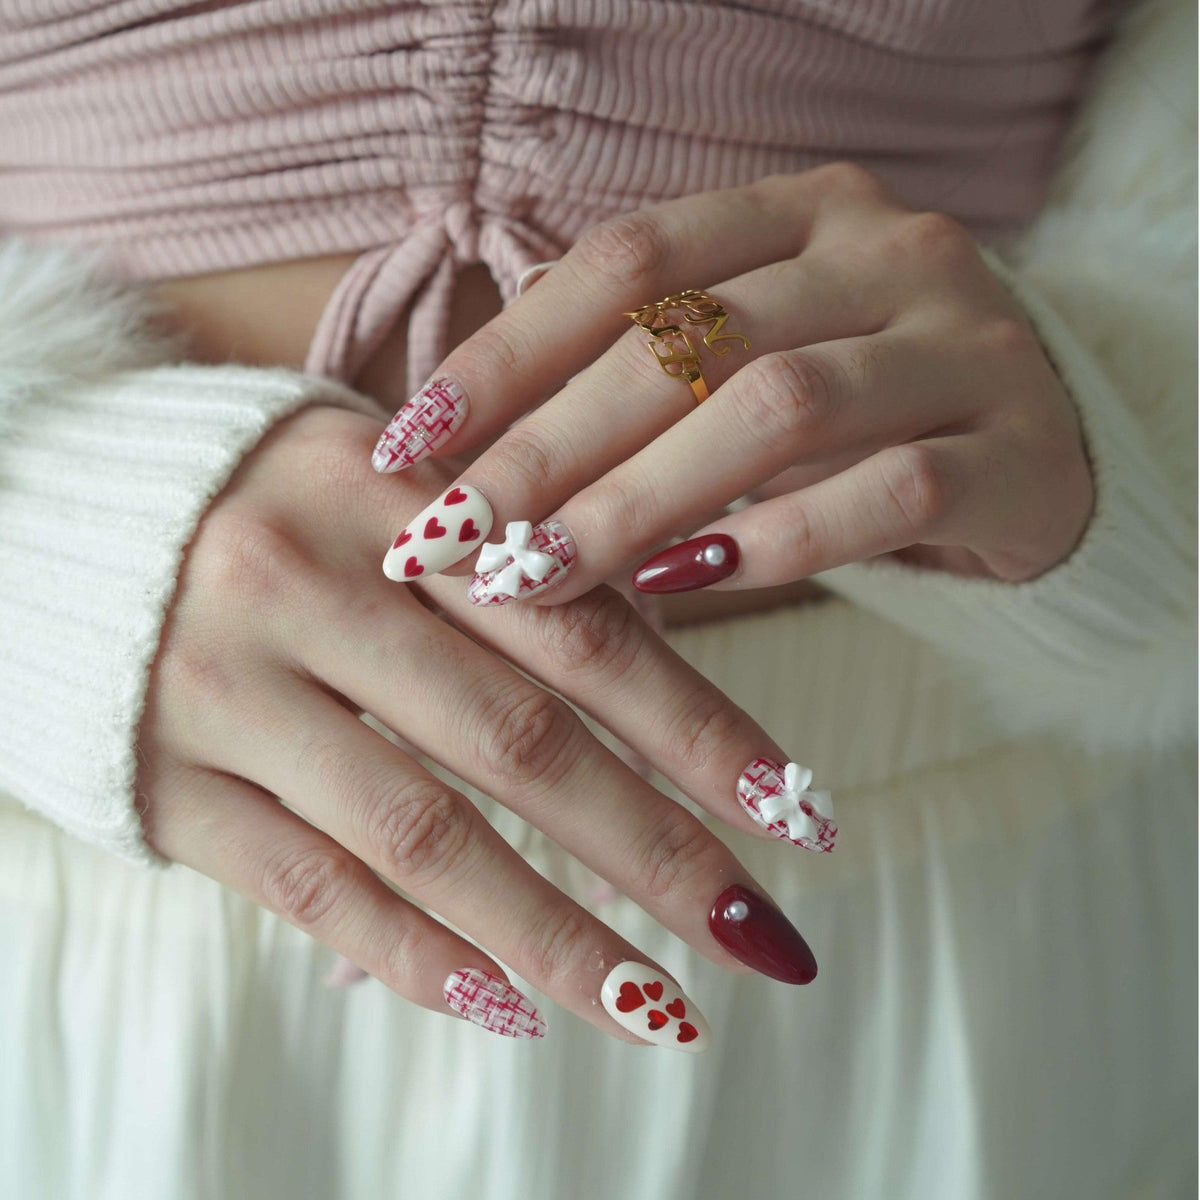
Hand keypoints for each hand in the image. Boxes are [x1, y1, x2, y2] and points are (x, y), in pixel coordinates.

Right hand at [137, 405, 823, 1047]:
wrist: (57, 509)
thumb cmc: (269, 502)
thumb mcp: (391, 493)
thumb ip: (510, 572)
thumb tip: (655, 705)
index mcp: (393, 491)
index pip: (580, 626)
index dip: (699, 729)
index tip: (795, 814)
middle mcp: (307, 582)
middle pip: (520, 739)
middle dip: (656, 849)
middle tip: (761, 934)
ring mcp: (227, 686)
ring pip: (422, 832)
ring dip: (555, 933)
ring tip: (659, 1006)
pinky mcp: (166, 778)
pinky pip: (308, 885)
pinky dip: (415, 953)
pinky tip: (508, 1005)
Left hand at [370, 162, 1093, 599]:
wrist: (1045, 454)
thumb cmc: (860, 417)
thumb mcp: (750, 369)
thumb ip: (641, 382)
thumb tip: (465, 453)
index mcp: (801, 213)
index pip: (627, 262)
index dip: (509, 350)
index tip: (412, 438)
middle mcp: (884, 254)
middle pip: (687, 341)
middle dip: (552, 447)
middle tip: (456, 535)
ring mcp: (961, 344)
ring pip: (778, 409)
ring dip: (640, 500)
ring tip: (542, 575)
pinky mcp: (1017, 449)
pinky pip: (886, 491)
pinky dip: (775, 541)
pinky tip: (691, 586)